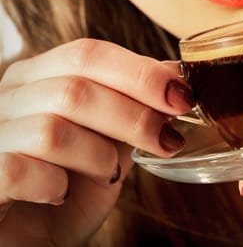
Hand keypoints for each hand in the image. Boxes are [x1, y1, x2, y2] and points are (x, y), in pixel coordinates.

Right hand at [0, 39, 192, 245]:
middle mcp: (7, 98)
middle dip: (135, 116)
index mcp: (38, 77)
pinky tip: (61, 192)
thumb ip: (134, 106)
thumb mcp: (111, 141)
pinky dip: (55, 183)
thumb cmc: (73, 186)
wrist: (35, 238)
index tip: (183, 96)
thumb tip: (173, 70)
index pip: (88, 54)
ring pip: (53, 130)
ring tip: (108, 174)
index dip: (141, 73)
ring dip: (99, 156)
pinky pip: (20, 170)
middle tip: (168, 140)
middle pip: (76, 89)